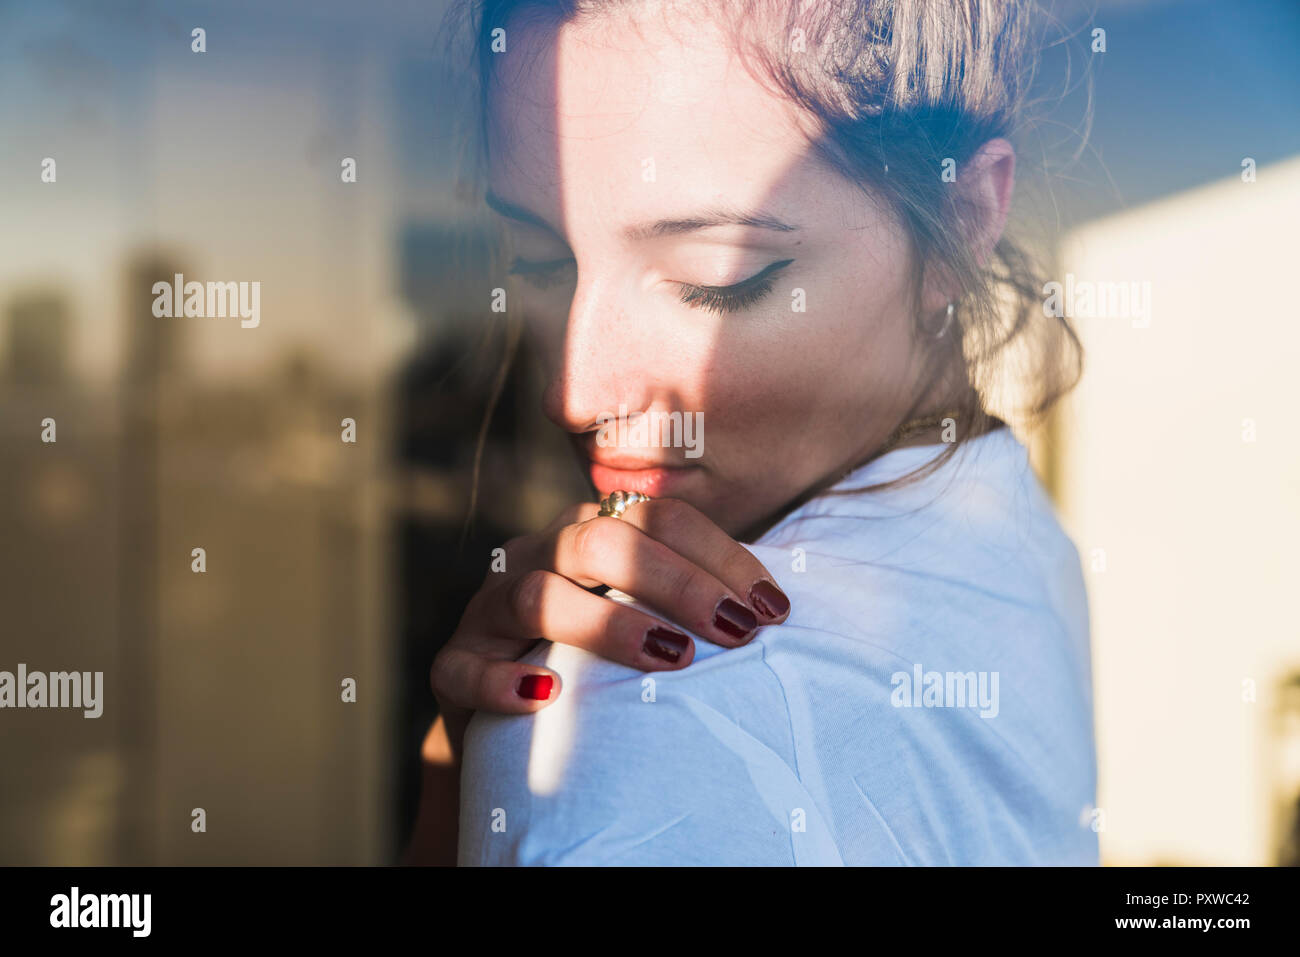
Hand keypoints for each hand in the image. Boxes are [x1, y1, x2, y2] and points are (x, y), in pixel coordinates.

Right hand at [429, 497, 791, 758]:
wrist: (517, 728)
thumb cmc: (600, 665)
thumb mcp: (645, 619)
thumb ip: (692, 603)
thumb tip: (777, 609)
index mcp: (591, 532)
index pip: (660, 519)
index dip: (720, 556)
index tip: (772, 608)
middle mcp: (539, 555)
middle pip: (604, 541)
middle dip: (677, 583)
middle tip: (734, 631)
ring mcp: (490, 608)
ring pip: (538, 592)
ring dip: (607, 624)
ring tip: (667, 658)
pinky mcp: (453, 665)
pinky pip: (466, 668)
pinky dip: (504, 681)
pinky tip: (546, 698)